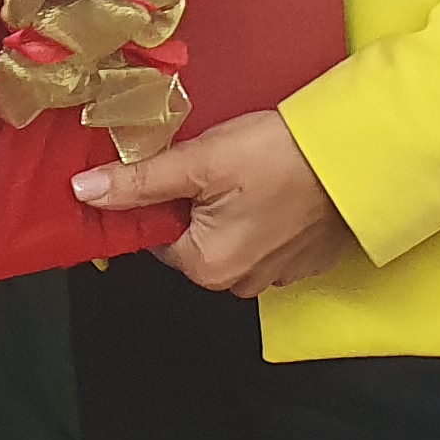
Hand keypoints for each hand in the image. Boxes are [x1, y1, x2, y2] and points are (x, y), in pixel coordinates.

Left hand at [73, 109, 357, 295]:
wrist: (356, 155)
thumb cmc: (278, 157)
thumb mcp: (199, 161)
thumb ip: (139, 181)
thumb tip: (83, 192)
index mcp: (207, 268)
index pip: (157, 236)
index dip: (160, 197)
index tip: (179, 166)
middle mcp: (240, 284)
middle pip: (193, 239)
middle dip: (198, 202)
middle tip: (219, 164)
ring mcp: (277, 275)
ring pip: (231, 238)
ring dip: (232, 208)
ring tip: (250, 171)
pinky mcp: (306, 260)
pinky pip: (267, 239)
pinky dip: (265, 215)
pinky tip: (275, 186)